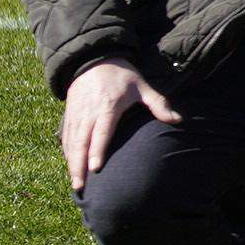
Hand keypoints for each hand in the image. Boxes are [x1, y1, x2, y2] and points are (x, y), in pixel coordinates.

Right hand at [59, 58, 180, 192]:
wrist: (94, 58)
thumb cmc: (122, 75)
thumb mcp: (142, 86)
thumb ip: (159, 104)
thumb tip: (179, 120)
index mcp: (108, 105)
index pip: (101, 132)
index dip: (98, 150)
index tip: (95, 168)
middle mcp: (89, 112)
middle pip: (82, 142)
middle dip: (79, 165)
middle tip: (80, 186)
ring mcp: (77, 113)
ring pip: (71, 141)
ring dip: (71, 163)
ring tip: (75, 182)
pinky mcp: (69, 114)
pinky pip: (65, 135)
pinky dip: (66, 151)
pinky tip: (69, 165)